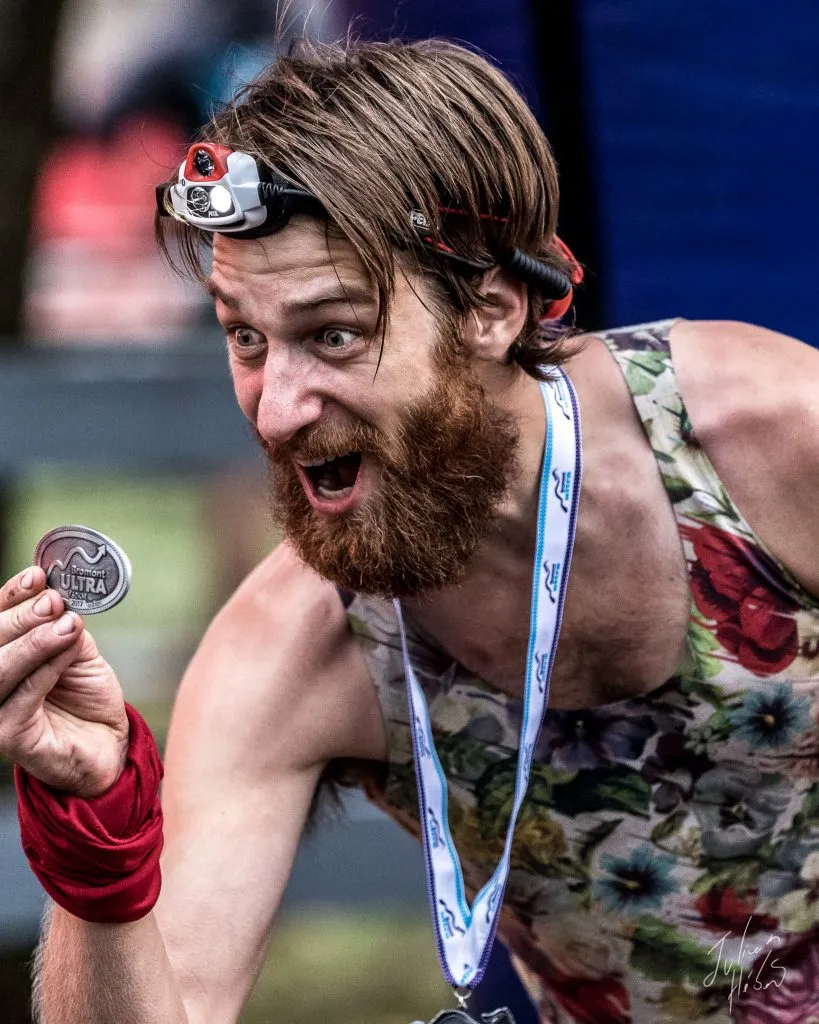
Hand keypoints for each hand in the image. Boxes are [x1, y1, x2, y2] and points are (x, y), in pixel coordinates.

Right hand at [0, 566, 128, 796]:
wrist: (107, 743)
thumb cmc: (85, 697)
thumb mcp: (76, 651)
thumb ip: (63, 627)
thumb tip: (57, 599)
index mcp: (3, 657)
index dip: (10, 597)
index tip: (37, 577)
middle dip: (20, 617)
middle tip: (52, 601)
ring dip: (34, 641)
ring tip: (65, 623)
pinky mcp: (10, 736)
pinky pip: (24, 697)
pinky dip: (47, 668)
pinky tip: (68, 649)